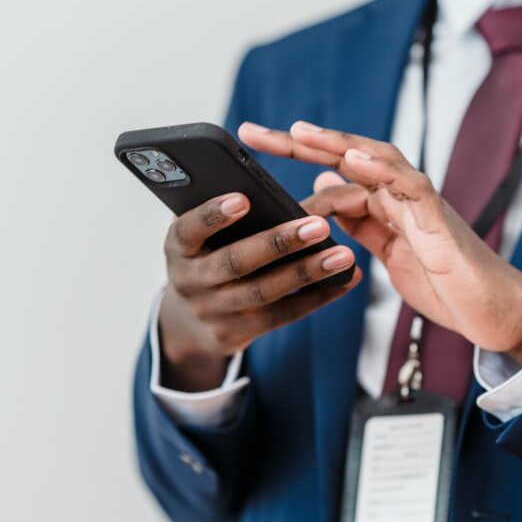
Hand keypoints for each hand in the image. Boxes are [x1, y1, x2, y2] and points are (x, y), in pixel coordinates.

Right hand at [158, 192, 361, 391]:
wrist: (187, 321)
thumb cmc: (205, 257)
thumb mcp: (200, 236)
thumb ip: (226, 212)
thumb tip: (278, 187)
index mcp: (178, 246)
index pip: (189, 229)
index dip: (213, 215)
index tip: (243, 198)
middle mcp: (191, 281)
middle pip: (237, 262)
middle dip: (278, 243)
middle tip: (319, 224)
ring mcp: (213, 311)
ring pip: (264, 292)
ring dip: (306, 272)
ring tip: (342, 254)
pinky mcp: (236, 334)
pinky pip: (282, 315)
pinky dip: (317, 297)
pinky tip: (344, 280)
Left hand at [238, 120, 521, 364]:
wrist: (490, 312)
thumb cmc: (443, 281)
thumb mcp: (386, 249)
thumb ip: (358, 218)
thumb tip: (325, 184)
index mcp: (383, 201)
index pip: (332, 166)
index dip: (293, 154)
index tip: (250, 145)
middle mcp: (399, 194)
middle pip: (347, 153)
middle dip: (299, 141)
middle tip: (251, 132)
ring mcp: (420, 204)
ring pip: (377, 159)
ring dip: (336, 144)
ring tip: (298, 133)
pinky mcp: (438, 222)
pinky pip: (410, 187)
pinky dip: (382, 171)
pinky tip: (353, 161)